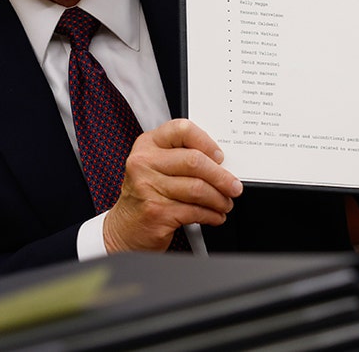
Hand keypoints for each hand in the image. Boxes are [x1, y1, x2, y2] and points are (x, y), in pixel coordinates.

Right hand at [103, 119, 241, 252]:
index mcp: (147, 145)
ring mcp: (148, 187)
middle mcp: (144, 163)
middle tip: (234, 186)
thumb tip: (220, 163)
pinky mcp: (156, 212)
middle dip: (221, 177)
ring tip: (225, 203)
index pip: (182, 130)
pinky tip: (215, 216)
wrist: (124, 228)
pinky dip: (211, 215)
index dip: (206, 142)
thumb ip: (181, 158)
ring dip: (219, 199)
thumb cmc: (146, 195)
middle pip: (194, 162)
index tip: (220, 157)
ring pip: (198, 189)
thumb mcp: (156, 168)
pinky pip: (194, 210)